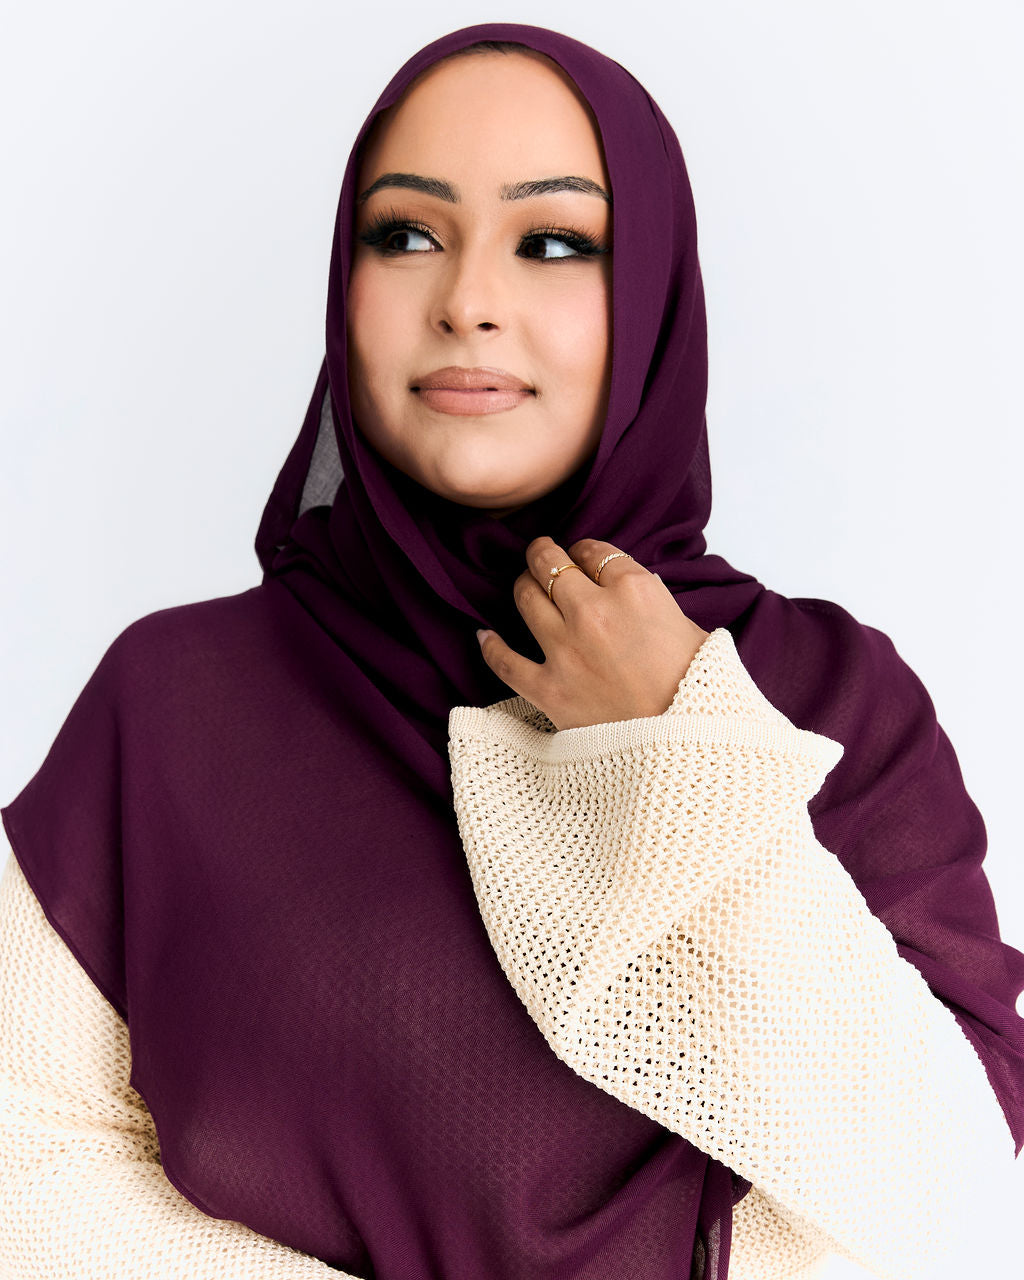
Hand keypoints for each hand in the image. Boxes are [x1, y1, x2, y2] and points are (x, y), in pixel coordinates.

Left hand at [476, 535, 709, 730]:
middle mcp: (593, 612)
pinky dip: (491, 645)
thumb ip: (654, 603)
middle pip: (550, 564)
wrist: (686, 747)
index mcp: (634, 591)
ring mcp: (566, 650)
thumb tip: (630, 590)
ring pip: (525, 597)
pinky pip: (503, 660)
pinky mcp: (548, 689)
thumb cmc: (697, 691)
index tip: (585, 559)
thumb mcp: (689, 629)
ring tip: (525, 586)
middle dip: (544, 555)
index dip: (585, 551)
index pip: (594, 550)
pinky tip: (485, 636)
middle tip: (542, 556)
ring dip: (522, 586)